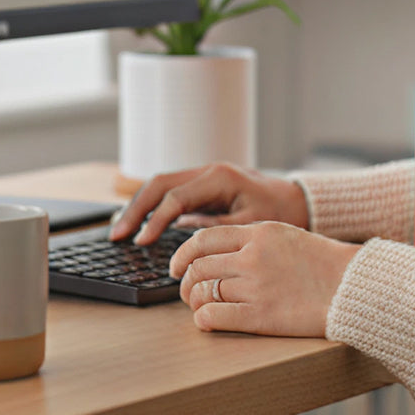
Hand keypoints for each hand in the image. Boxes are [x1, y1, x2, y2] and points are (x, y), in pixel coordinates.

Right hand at [108, 163, 308, 244]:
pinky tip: (139, 221)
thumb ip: (217, 230)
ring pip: (161, 184)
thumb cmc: (280, 213)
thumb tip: (182, 240)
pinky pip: (171, 191)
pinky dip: (152, 204)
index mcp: (220, 178)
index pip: (176, 198)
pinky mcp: (203, 185)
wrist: (297, 200)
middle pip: (159, 184)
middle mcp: (208, 171)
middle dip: (135, 209)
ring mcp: (204, 175)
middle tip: (117, 235)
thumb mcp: (251, 225)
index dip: (155, 221)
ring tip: (120, 229)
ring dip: (139, 205)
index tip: (140, 243)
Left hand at [170, 222, 360, 337]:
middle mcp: (252, 257)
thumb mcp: (287, 235)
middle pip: (198, 267)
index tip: (177, 266)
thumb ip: (254, 239)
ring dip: (195, 301)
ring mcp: (255, 287)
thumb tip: (218, 252)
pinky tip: (208, 319)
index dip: (182, 254)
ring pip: (203, 292)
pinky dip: (204, 318)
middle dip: (186, 281)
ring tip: (200, 305)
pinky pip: (214, 316)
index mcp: (259, 233)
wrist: (353, 286)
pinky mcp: (260, 317)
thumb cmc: (324, 262)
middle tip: (188, 290)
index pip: (204, 239)